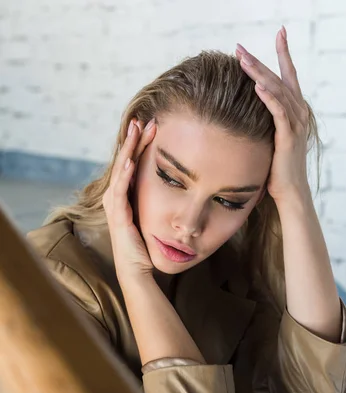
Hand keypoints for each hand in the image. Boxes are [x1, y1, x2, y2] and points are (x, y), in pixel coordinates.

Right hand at [102, 118, 156, 282]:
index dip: (140, 145)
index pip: (132, 164)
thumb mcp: (155, 217)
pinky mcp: (118, 216)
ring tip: (137, 129)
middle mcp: (116, 198)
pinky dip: (125, 172)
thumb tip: (180, 185)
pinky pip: (121, 189)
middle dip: (134, 139)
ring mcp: (115, 206)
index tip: (153, 126)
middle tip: (146, 119)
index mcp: (125, 197)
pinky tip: (131, 157)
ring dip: (129, 149)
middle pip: (125, 161)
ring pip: (121, 170)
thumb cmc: (148, 247)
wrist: (139, 271)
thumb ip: (160, 201)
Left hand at [236, 27, 310, 204]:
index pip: (288, 76)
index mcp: (294, 110)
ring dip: (259, 74)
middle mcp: (298, 113)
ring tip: (242, 60)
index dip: (283, 53)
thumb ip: (264, 121)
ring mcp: (295, 124)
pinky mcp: (289, 137)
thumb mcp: (270, 138)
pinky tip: (257, 87)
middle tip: (239, 48)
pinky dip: (269, 98)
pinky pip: (279, 113)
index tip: (280, 32)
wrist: (290, 191)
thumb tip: (245, 109)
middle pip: (278, 79)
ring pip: (277, 91)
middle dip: (258, 62)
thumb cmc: (277, 168)